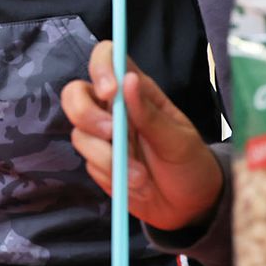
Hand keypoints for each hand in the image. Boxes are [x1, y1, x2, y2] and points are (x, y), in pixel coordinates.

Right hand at [62, 40, 223, 232]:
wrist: (189, 208)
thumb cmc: (191, 164)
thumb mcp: (178, 140)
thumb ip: (150, 113)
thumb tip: (127, 79)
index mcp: (137, 91)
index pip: (107, 57)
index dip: (100, 66)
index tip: (110, 92)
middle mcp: (113, 108)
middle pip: (75, 94)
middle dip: (86, 114)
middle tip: (112, 135)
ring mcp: (103, 137)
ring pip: (80, 134)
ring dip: (107, 158)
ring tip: (141, 177)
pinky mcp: (97, 163)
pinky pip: (89, 164)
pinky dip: (110, 176)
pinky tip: (134, 185)